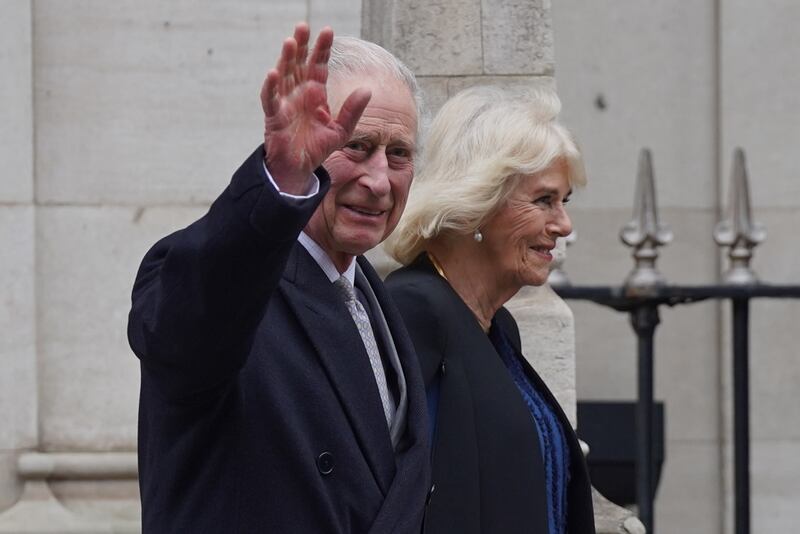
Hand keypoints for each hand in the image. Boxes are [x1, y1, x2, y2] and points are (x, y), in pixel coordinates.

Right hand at [260, 23, 370, 194]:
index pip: (319, 65)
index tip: (328, 31)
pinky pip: (271, 99)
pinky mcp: (274, 117)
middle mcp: (299, 94)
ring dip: (286, 59)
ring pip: (284, 76)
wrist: (300, 169)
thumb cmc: (317, 148)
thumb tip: (368, 89)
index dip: (322, 49)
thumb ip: (352, 110)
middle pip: (299, 64)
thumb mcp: (341, 130)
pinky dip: (271, 87)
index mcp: (315, 94)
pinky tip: (273, 73)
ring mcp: (285, 103)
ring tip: (290, 42)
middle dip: (301, 45)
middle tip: (304, 26)